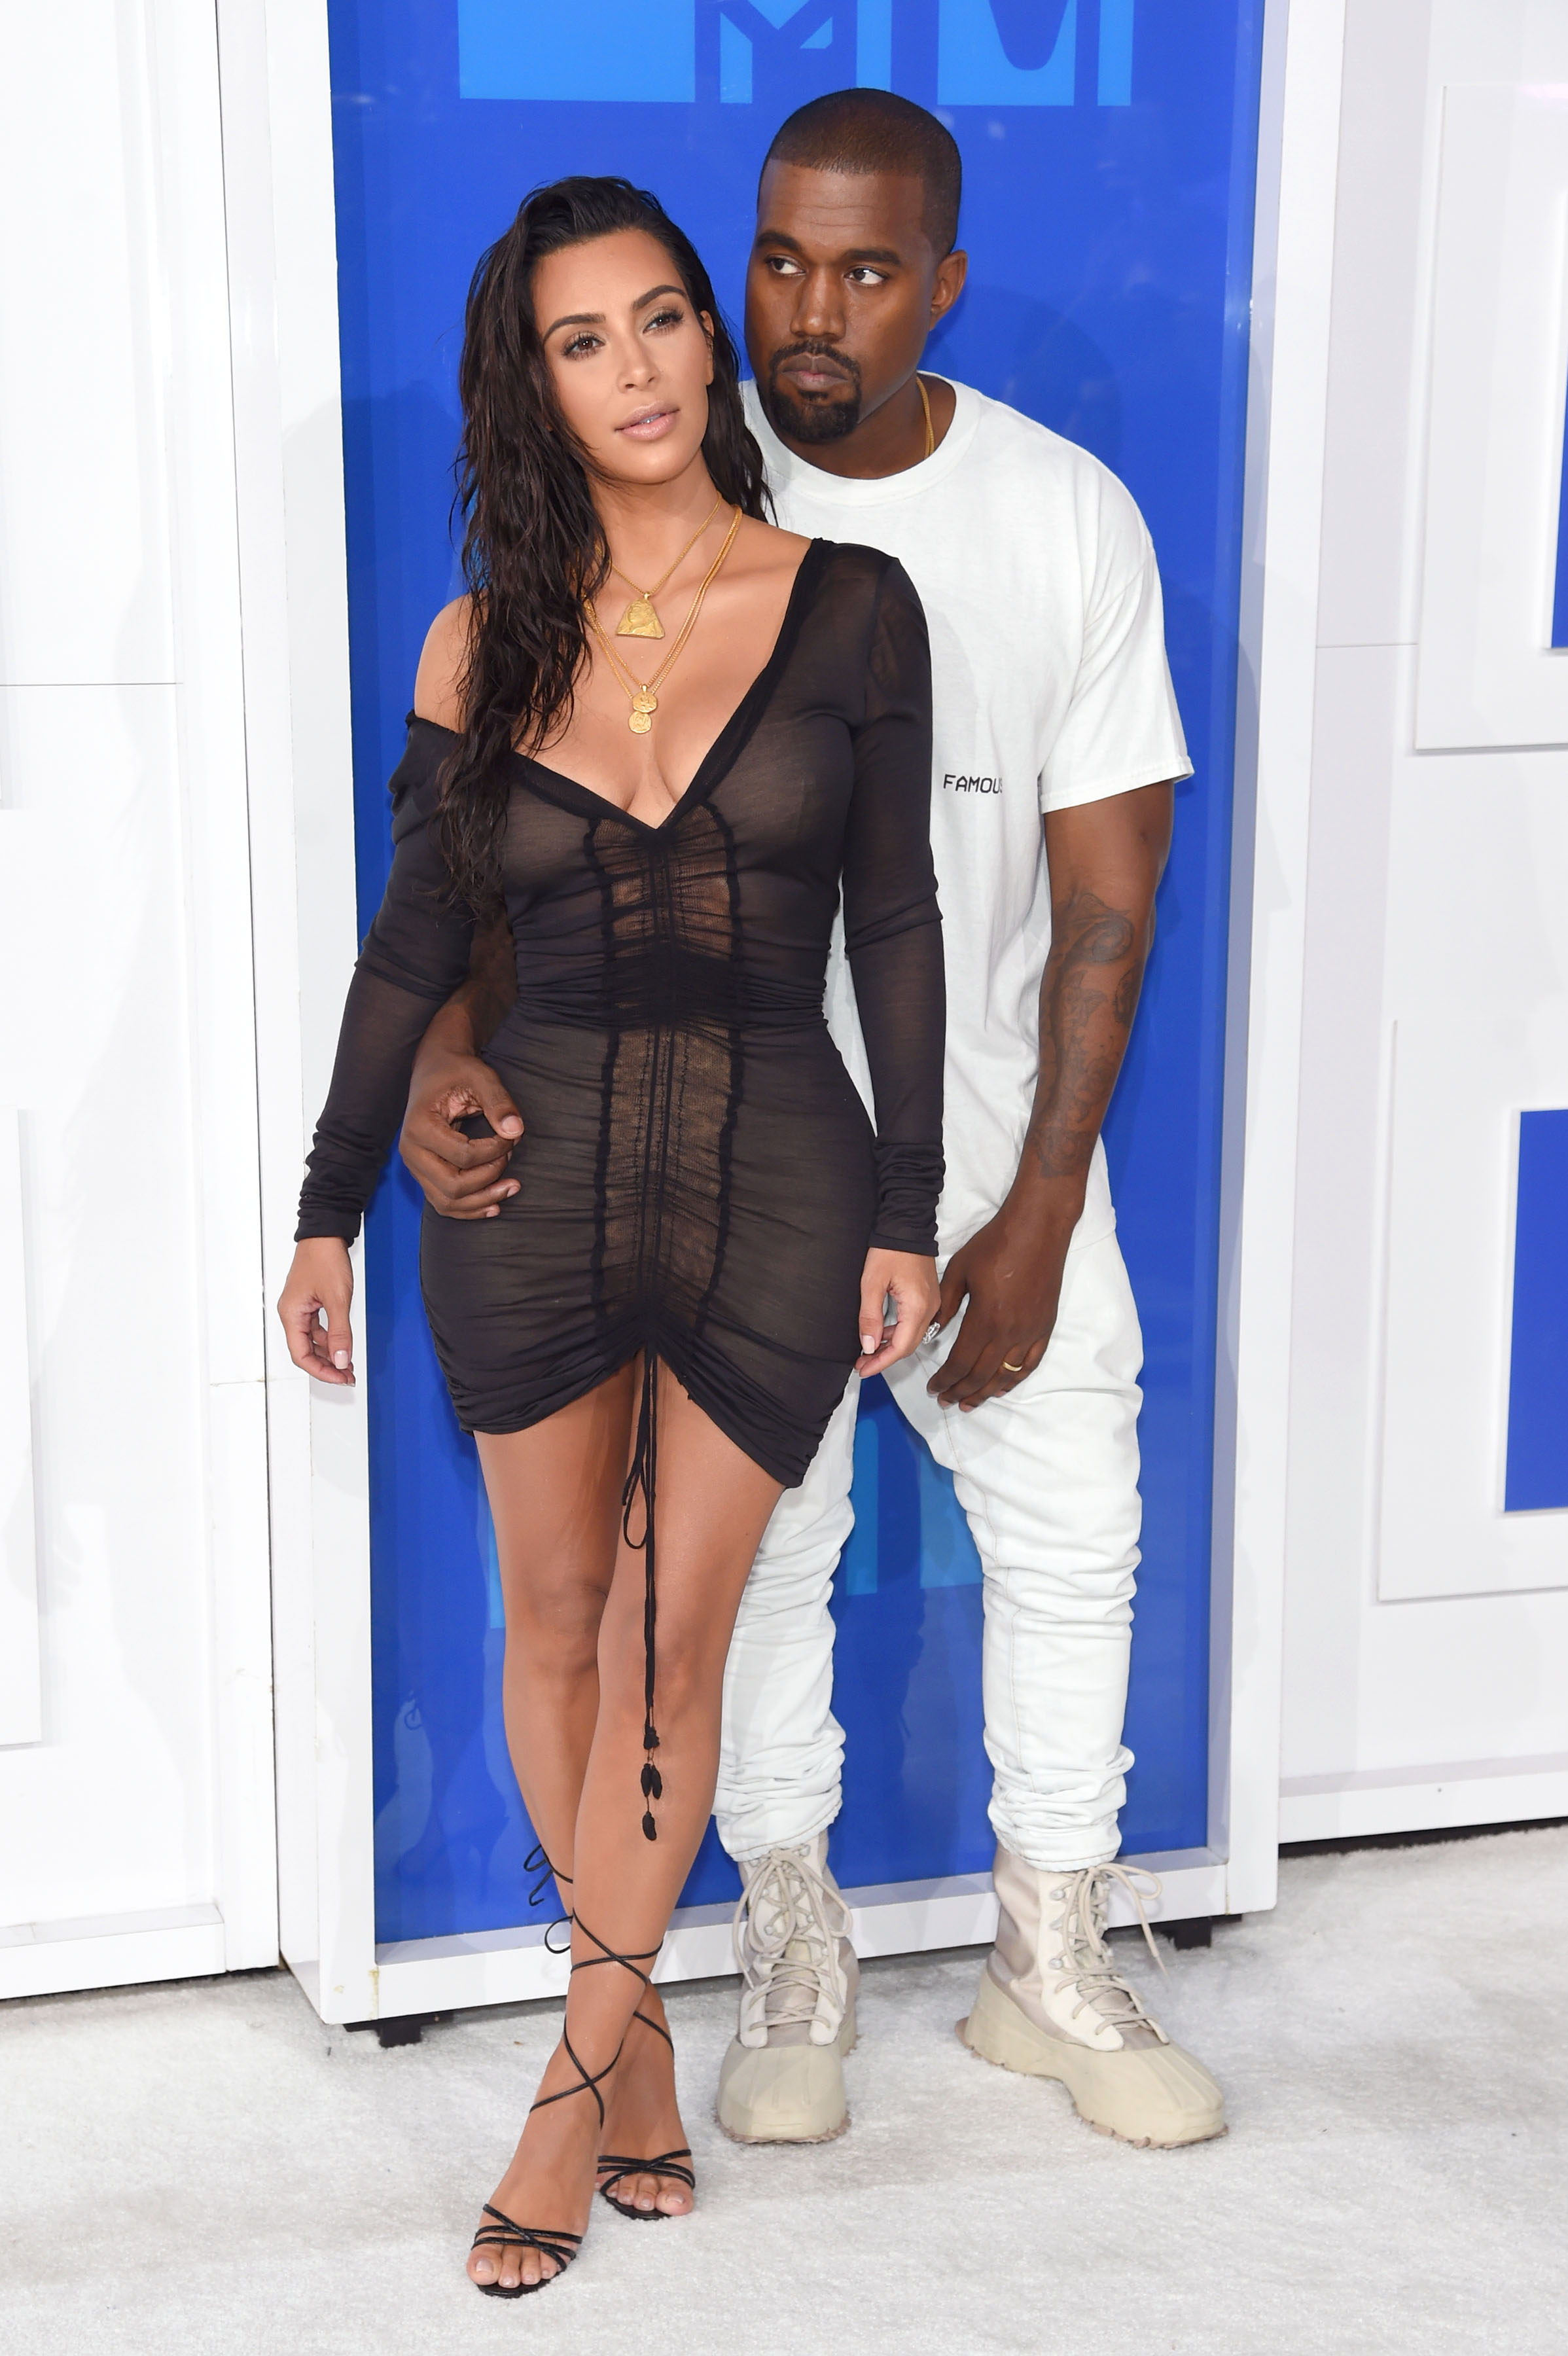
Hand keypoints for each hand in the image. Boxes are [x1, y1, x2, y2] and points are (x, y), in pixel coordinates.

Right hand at [278, 1237, 356, 1384]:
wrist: (325, 1233)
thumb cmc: (325, 1259)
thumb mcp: (337, 1299)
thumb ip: (340, 1333)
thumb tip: (342, 1360)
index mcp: (291, 1314)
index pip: (301, 1355)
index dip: (321, 1371)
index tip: (340, 1378)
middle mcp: (292, 1313)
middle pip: (305, 1351)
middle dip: (327, 1365)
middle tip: (347, 1376)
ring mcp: (300, 1308)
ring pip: (313, 1341)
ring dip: (330, 1354)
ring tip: (348, 1364)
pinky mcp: (310, 1302)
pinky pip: (318, 1328)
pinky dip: (331, 1339)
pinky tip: (343, 1345)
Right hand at [399, 1043, 523, 1219]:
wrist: (435, 1068)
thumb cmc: (457, 1071)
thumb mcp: (481, 1077)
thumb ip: (499, 1102)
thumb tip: (516, 1131)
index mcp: (420, 1126)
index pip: (462, 1155)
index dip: (494, 1151)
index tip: (511, 1137)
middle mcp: (411, 1151)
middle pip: (452, 1187)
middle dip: (489, 1179)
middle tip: (510, 1159)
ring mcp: (415, 1166)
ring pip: (447, 1202)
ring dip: (482, 1201)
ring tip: (511, 1188)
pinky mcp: (424, 1173)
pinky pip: (444, 1202)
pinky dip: (469, 1208)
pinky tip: (494, 1205)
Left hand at [855, 1248, 940, 1377]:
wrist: (906, 1225)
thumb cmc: (889, 1249)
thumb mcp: (871, 1283)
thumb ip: (870, 1317)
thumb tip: (868, 1346)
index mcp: (918, 1307)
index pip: (901, 1347)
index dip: (881, 1362)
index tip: (862, 1370)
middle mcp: (930, 1308)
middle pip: (908, 1345)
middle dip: (884, 1358)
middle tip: (861, 1365)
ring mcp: (932, 1303)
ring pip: (912, 1336)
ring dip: (890, 1346)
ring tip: (867, 1352)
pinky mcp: (928, 1298)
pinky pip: (914, 1324)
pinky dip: (898, 1333)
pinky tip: (882, 1334)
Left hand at [927, 1179, 1081, 1410]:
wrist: (1037, 1228)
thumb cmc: (995, 1245)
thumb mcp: (960, 1271)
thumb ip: (944, 1306)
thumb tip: (931, 1332)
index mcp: (984, 1320)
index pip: (960, 1363)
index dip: (945, 1380)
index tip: (933, 1388)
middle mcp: (1009, 1333)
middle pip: (981, 1375)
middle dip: (960, 1392)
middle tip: (945, 1401)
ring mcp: (1031, 1332)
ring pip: (1006, 1375)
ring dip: (985, 1393)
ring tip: (968, 1403)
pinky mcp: (1045, 1326)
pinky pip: (1030, 1364)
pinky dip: (1014, 1380)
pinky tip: (1002, 1387)